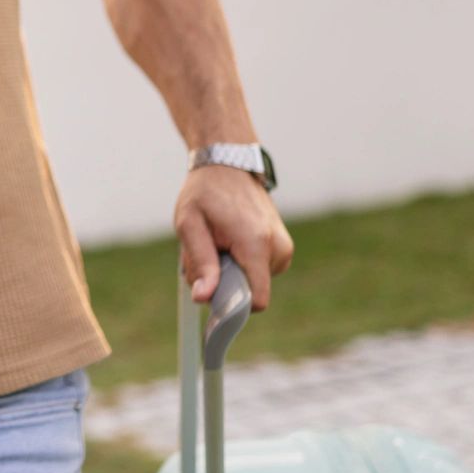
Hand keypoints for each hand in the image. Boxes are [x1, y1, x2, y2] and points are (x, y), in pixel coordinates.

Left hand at [174, 166, 293, 309]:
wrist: (229, 165)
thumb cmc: (205, 193)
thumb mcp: (190, 225)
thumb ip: (200, 262)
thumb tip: (204, 298)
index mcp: (257, 244)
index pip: (257, 300)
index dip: (232, 307)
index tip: (212, 298)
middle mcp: (278, 248)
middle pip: (248, 291)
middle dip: (224, 282)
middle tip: (208, 251)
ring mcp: (284, 249)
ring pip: (251, 282)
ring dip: (230, 271)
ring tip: (219, 242)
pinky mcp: (282, 249)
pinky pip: (257, 272)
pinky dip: (240, 264)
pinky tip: (230, 241)